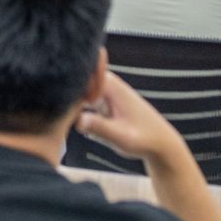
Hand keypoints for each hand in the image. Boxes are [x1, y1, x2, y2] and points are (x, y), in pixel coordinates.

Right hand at [75, 73, 195, 174]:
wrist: (160, 143)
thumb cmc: (144, 139)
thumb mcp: (121, 136)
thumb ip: (99, 127)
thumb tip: (78, 120)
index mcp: (109, 84)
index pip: (76, 76)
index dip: (64, 90)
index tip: (60, 108)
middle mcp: (104, 83)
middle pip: (72, 86)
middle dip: (67, 103)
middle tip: (72, 124)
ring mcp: (102, 92)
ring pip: (75, 97)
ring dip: (73, 112)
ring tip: (89, 128)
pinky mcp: (101, 102)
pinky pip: (82, 106)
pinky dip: (80, 117)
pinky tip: (89, 130)